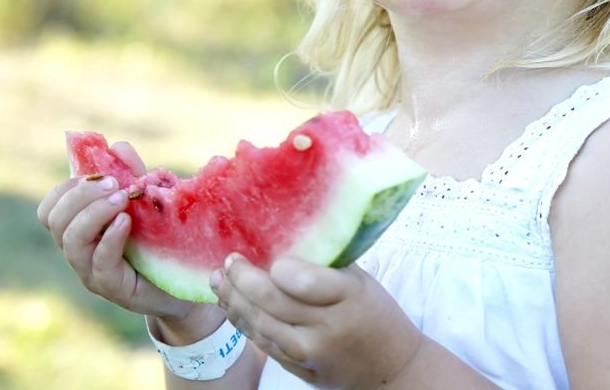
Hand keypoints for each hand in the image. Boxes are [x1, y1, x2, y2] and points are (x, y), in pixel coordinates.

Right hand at [36, 140, 196, 321]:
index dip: (64, 189)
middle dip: (80, 196)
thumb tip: (118, 146)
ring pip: (71, 241)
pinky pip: (99, 262)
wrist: (188, 281)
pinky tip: (126, 221)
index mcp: (82, 231)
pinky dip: (110, 237)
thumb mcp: (148, 202)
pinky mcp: (113, 288)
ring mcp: (93, 272)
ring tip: (122, 198)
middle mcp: (81, 252)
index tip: (94, 174)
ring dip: (94, 213)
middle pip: (55, 221)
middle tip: (112, 184)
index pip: (49, 210)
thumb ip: (133, 176)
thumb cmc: (163, 241)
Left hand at [212, 254, 423, 388]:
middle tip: (229, 261)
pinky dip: (244, 322)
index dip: (277, 266)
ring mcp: (310, 353)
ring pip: (259, 325)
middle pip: (270, 301)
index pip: (302, 280)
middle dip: (241, 278)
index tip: (266, 252)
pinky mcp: (298, 371)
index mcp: (348, 297)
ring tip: (219, 281)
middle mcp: (326, 328)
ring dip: (233, 301)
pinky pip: (263, 344)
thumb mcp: (362, 282)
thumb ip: (326, 266)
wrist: (390, 369)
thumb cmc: (376, 314)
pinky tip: (233, 306)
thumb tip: (281, 239)